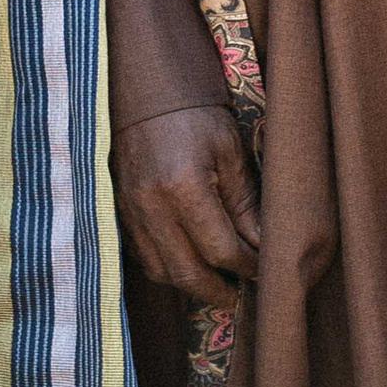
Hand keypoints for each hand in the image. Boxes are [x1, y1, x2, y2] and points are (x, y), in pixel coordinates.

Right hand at [111, 104, 260, 308]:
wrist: (146, 93)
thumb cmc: (194, 115)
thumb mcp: (230, 151)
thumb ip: (245, 203)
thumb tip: (262, 246)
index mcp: (182, 187)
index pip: (221, 251)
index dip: (247, 267)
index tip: (265, 270)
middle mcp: (151, 206)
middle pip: (188, 275)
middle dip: (220, 292)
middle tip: (244, 293)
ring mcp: (130, 213)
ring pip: (162, 273)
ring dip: (193, 285)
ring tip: (220, 282)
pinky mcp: (120, 213)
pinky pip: (144, 258)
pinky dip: (169, 268)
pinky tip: (190, 262)